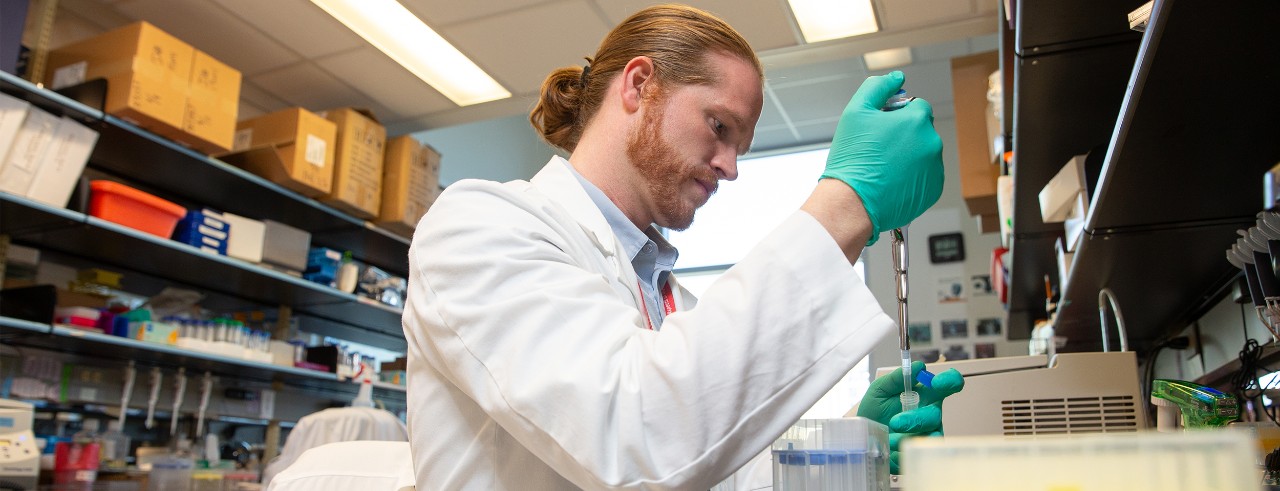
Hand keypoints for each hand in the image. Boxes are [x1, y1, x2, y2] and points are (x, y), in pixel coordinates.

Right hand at [821, 71, 943, 244]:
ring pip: (924, 154)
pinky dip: (913, 177)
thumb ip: (878, 87)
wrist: (852, 203)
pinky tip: (892, 182)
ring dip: (910, 156)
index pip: (917, 107)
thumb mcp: (856, 111)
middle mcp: (932, 142)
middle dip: (905, 136)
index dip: (898, 115)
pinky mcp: (933, 189)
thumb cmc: (852, 158)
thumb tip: (897, 77)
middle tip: (880, 150)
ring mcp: (935, 168)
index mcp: (917, 120)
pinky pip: (926, 176)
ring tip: (884, 168)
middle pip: (922, 130)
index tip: (882, 128)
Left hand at [856, 361, 963, 473]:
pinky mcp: (922, 452)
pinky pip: (921, 454)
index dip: (950, 381)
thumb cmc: (874, 410)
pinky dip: (904, 452)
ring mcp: (928, 433)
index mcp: (926, 394)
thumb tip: (917, 366)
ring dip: (909, 437)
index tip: (936, 383)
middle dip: (915, 419)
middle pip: (935, 414)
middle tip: (894, 422)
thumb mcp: (879, 390)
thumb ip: (896, 378)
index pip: (949, 383)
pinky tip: (892, 450)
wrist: (863, 435)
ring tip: (889, 439)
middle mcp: (931, 413)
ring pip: (931, 436)